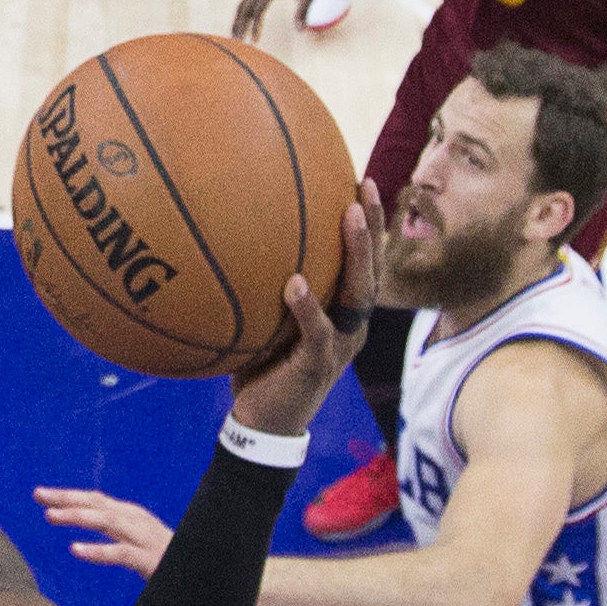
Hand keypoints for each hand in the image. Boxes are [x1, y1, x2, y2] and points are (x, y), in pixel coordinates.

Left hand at [34, 486, 170, 578]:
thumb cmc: (166, 558)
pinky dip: (98, 551)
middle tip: (38, 495)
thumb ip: (115, 532)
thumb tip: (87, 525)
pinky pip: (121, 553)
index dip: (68, 496)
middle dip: (67, 498)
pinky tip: (75, 550)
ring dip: (78, 516)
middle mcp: (136, 521)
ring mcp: (144, 538)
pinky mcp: (150, 559)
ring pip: (107, 521)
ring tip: (50, 516)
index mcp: (131, 516)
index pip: (95, 500)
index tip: (40, 494)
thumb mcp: (137, 541)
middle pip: (97, 504)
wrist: (203, 573)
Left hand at [227, 180, 384, 437]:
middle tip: (364, 185)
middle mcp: (351, 324)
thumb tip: (234, 242)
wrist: (264, 424)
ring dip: (355, 252)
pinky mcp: (319, 365)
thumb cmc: (263, 368)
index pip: (364, 261)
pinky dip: (307, 307)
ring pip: (358, 292)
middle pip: (372, 266)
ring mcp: (340, 344)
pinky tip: (294, 283)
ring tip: (348, 214)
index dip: (370, 224)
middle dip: (372, 224)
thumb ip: (265, 289)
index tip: (361, 181)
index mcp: (344, 312)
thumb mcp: (267, 322)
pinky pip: (317, 331)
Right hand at [232, 0, 328, 43]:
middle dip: (240, 24)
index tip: (255, 41)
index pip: (259, 8)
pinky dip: (242, 15)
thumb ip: (303, 12)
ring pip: (243, 5)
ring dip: (237, 20)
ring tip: (235, 37)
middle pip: (245, 7)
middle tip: (237, 42)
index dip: (255, 25)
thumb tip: (301, 31)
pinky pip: (247, 2)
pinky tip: (241, 26)